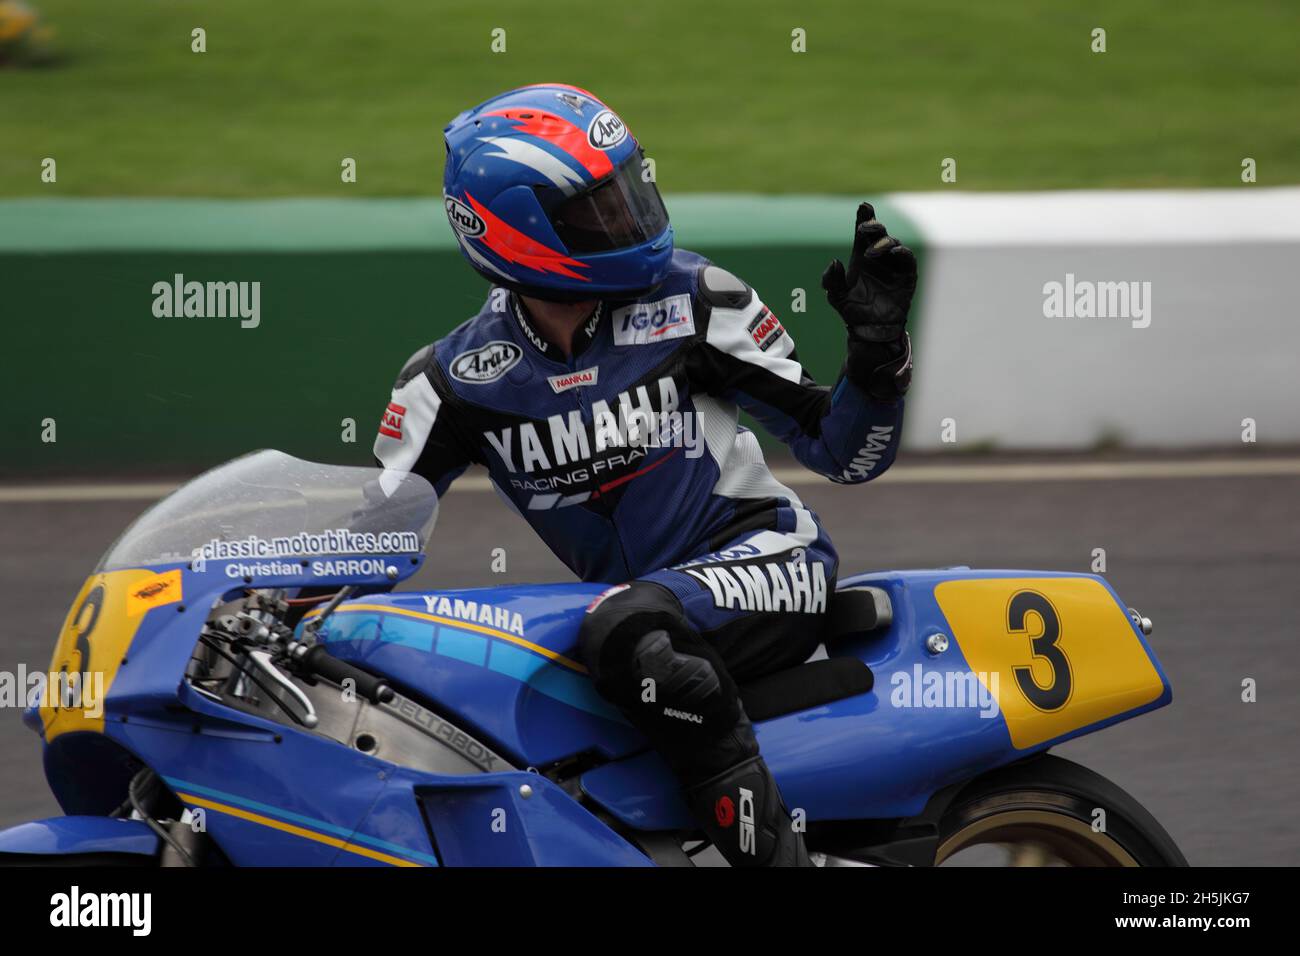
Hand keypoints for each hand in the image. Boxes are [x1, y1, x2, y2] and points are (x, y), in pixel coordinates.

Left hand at [821, 203, 916, 399]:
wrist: (869, 330)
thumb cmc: (852, 311)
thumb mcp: (836, 296)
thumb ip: (832, 280)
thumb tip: (836, 261)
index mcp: (861, 256)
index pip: (863, 233)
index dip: (864, 218)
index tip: (863, 206)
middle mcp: (879, 257)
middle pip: (879, 233)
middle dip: (873, 226)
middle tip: (863, 229)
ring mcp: (893, 265)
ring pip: (893, 243)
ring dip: (883, 243)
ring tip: (870, 253)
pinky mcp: (907, 276)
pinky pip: (908, 259)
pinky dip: (903, 253)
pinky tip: (895, 252)